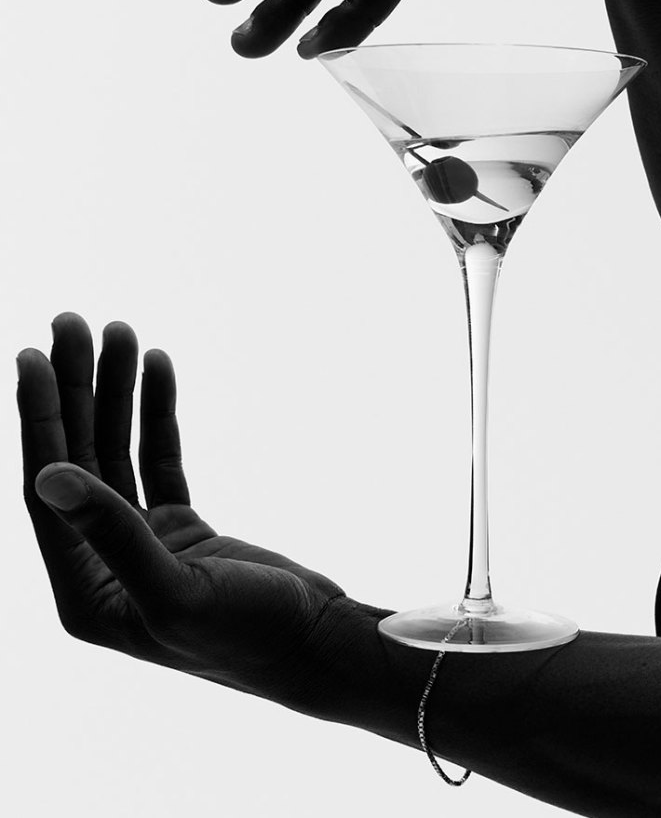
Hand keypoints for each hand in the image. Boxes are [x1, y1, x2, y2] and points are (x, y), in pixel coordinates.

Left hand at [17, 313, 385, 717]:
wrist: (316, 646)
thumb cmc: (249, 636)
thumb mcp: (177, 591)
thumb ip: (113, 536)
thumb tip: (46, 477)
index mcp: (85, 590)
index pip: (48, 487)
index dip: (40, 418)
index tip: (35, 355)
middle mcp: (103, 565)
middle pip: (78, 458)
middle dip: (78, 389)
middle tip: (73, 323)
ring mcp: (143, 544)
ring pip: (117, 453)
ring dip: (117, 393)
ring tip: (121, 332)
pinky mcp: (182, 532)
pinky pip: (159, 460)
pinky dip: (157, 415)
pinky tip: (158, 370)